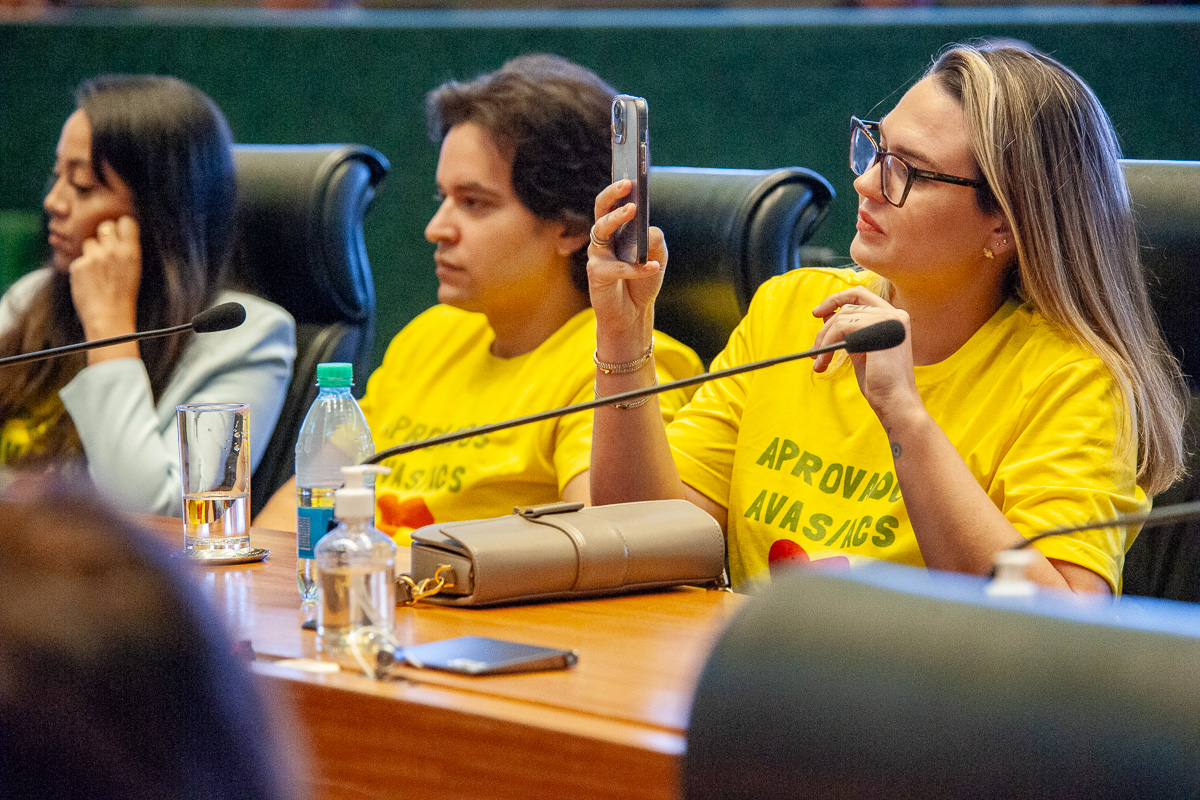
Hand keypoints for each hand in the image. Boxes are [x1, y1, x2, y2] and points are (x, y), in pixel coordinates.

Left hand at [69, 215, 141, 342]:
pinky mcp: (78, 266)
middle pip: (105, 226)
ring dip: (92, 252)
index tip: (120, 235)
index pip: (125, 221)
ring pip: (89, 241)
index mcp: (131, 252)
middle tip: (107, 251)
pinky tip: (89, 281)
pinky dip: (82, 268)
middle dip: (105, 236)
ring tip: (97, 270)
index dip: (121, 227)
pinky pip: (79, 258)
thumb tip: (116, 236)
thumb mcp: (134, 271)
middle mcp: (113, 251)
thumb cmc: (124, 297)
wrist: (109, 318)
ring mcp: (94, 257)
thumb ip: (126, 251)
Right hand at [587, 180, 666, 359]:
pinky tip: (652, 266)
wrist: (633, 313)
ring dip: (617, 218)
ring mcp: (597, 255)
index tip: (629, 173)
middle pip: (600, 209)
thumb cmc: (642, 281)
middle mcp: (603, 239)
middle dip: (612, 194)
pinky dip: (636, 267)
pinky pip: (616, 266)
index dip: (617, 187)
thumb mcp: (657, 256)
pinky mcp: (596, 274)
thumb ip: (654, 239)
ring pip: (601, 229)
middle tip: (627, 184)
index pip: (613, 203)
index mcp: (616, 231)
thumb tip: (648, 229)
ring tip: (634, 210)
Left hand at [811, 287, 921, 424]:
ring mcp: (889, 319)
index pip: (861, 293)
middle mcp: (895, 314)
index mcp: (894, 318)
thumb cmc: (880, 383)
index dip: (837, 299)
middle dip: (825, 326)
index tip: (817, 313)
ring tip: (819, 362)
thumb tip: (826, 316)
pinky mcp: (879, 328)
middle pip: (848, 306)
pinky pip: (841, 327)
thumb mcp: (862, 350)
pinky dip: (827, 345)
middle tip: (814, 348)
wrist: (895, 402)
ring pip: (842, 318)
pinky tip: (824, 362)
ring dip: (824, 340)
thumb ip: (850, 332)